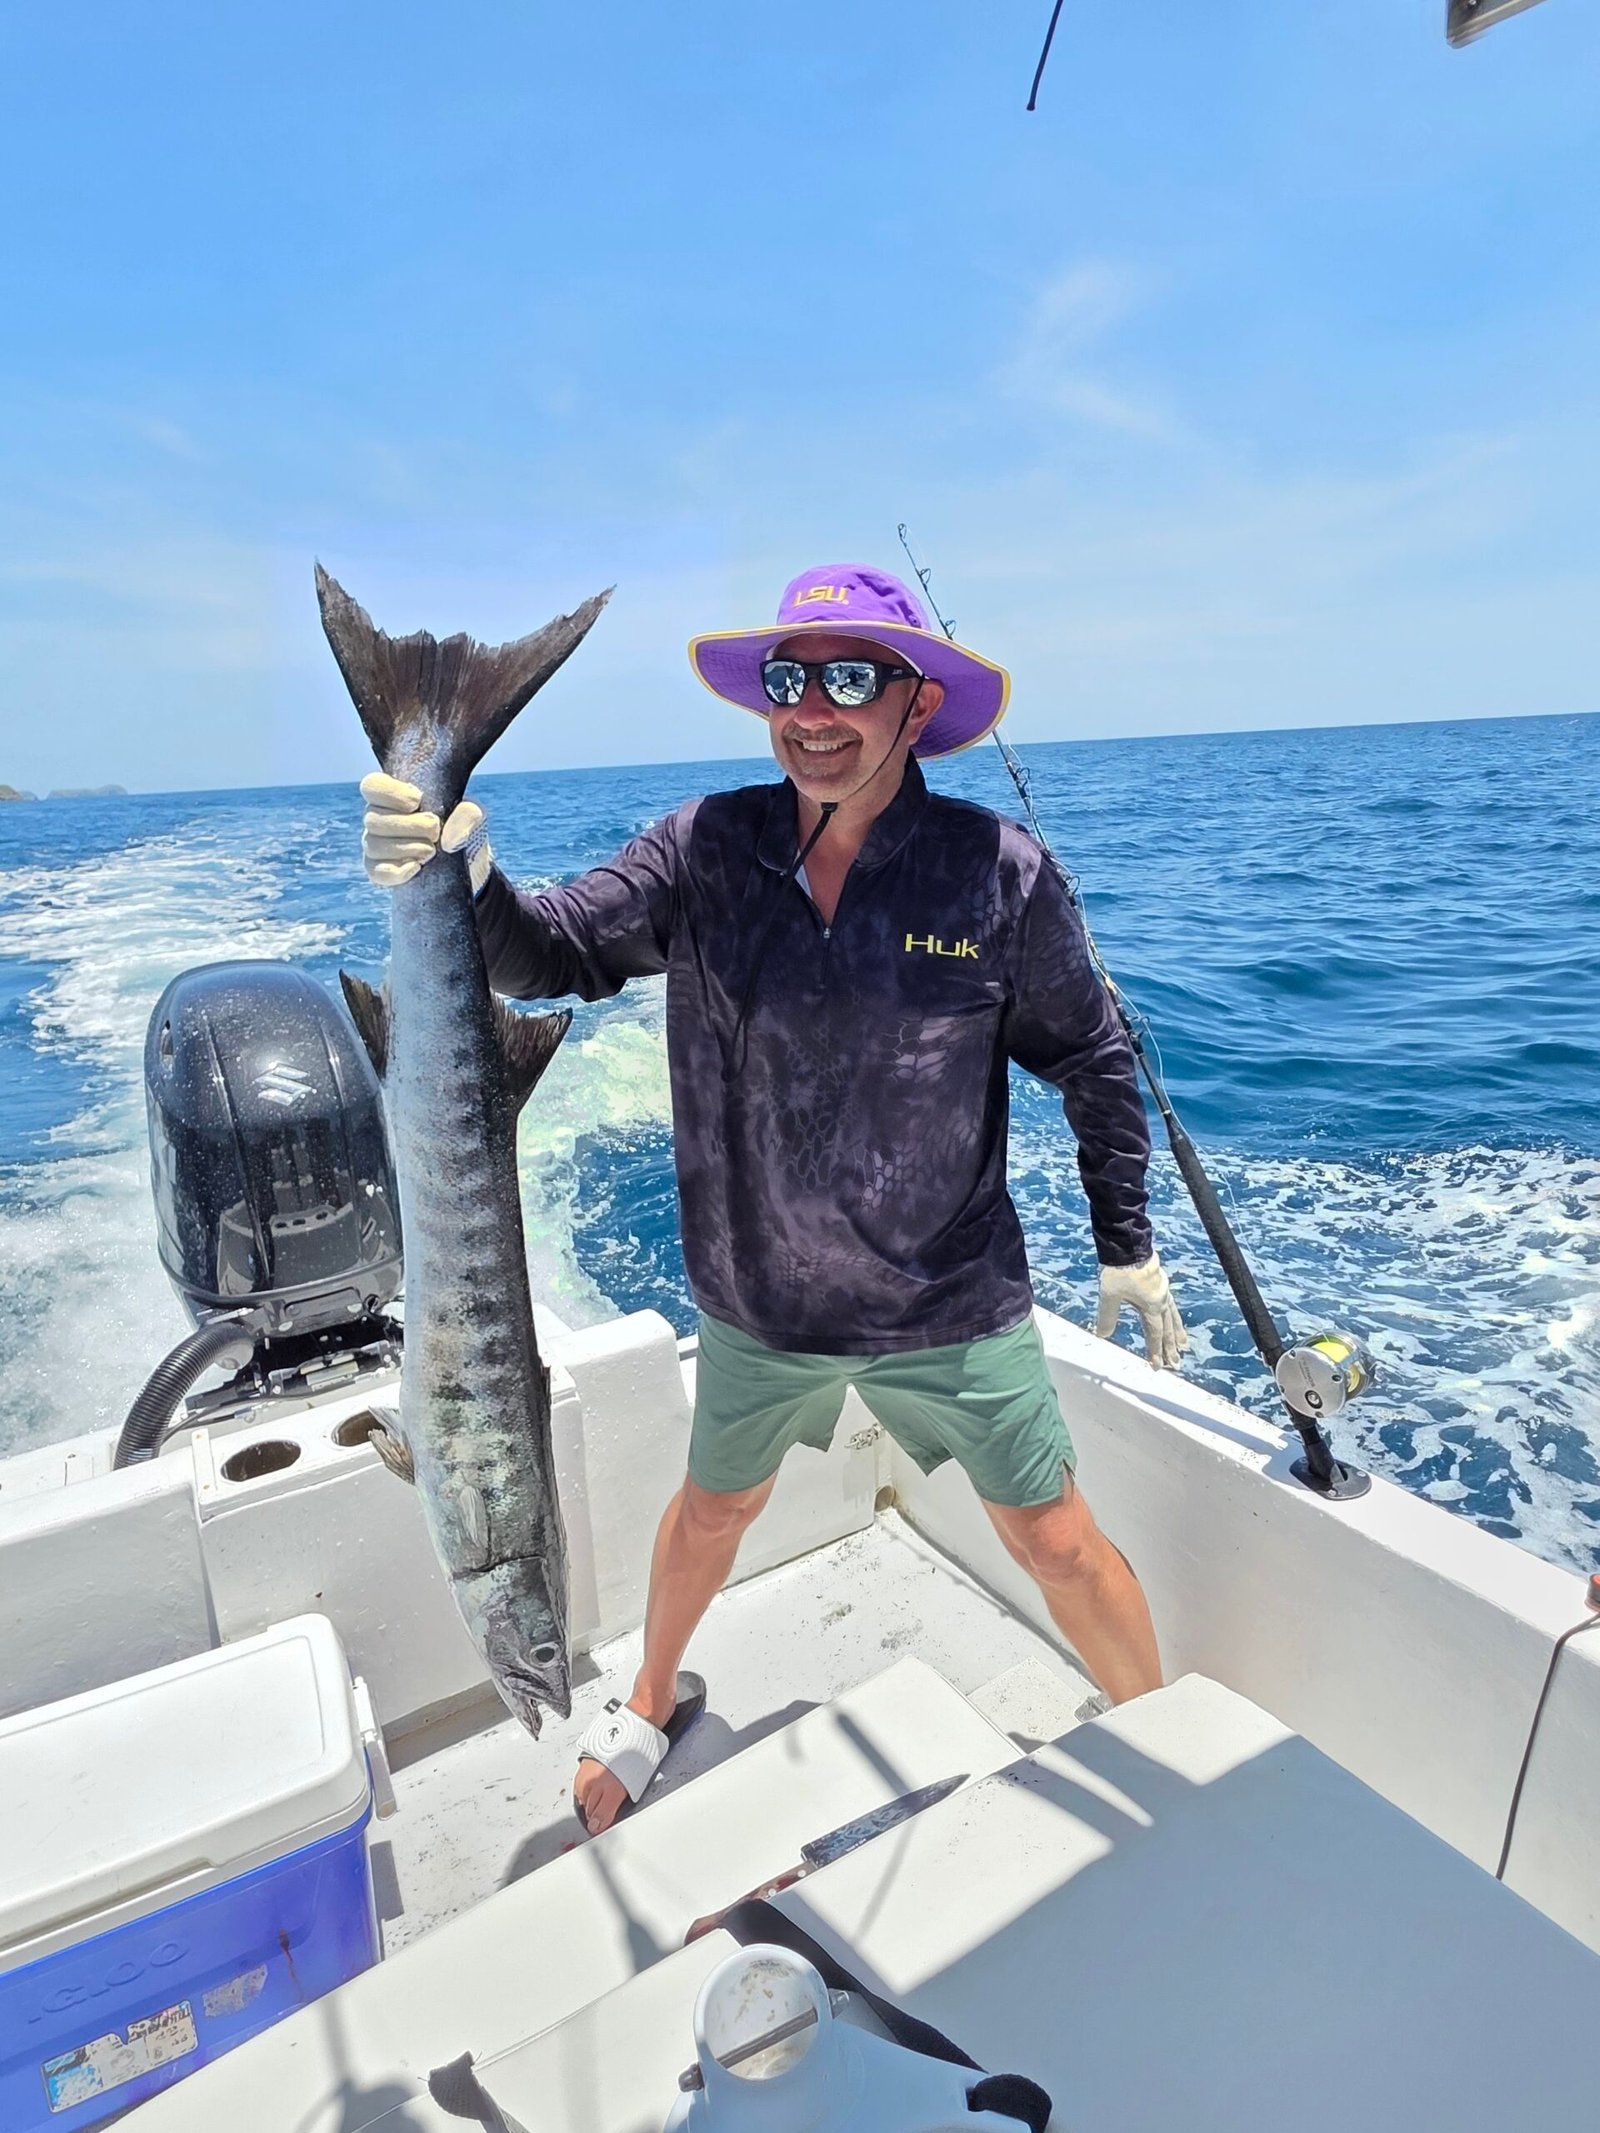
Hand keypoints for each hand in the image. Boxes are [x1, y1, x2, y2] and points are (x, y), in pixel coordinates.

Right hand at [361, 773, 491, 891]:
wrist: (466, 862)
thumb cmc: (461, 827)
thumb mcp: (472, 814)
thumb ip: (467, 816)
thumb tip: (449, 842)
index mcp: (394, 796)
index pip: (372, 785)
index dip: (390, 793)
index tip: (417, 800)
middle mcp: (379, 819)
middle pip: (372, 819)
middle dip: (409, 826)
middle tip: (434, 830)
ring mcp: (376, 846)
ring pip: (373, 845)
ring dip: (406, 848)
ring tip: (431, 851)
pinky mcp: (381, 872)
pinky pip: (376, 872)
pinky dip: (395, 871)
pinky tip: (416, 868)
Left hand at [1095, 1250, 1186, 1370]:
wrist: (1128, 1244)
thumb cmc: (1119, 1270)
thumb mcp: (1110, 1296)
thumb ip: (1108, 1317)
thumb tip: (1102, 1335)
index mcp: (1151, 1306)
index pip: (1155, 1334)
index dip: (1156, 1351)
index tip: (1158, 1366)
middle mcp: (1161, 1300)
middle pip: (1168, 1327)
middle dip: (1171, 1347)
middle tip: (1176, 1363)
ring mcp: (1162, 1289)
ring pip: (1173, 1315)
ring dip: (1178, 1331)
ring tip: (1184, 1344)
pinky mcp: (1160, 1280)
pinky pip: (1170, 1303)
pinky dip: (1173, 1313)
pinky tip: (1171, 1313)